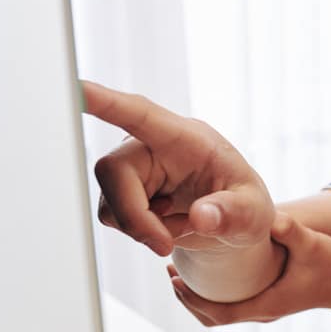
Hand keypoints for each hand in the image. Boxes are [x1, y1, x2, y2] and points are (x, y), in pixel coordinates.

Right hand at [84, 81, 273, 256]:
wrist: (229, 224)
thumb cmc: (244, 206)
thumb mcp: (254, 212)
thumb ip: (234, 213)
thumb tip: (202, 217)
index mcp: (184, 136)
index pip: (139, 113)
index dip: (106, 101)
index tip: (76, 87)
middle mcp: (149, 145)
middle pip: (112, 171)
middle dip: (135, 215)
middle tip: (165, 243)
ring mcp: (131, 167)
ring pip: (109, 203)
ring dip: (143, 228)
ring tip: (182, 225)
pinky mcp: (120, 190)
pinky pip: (113, 217)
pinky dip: (140, 232)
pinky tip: (166, 224)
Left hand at [168, 212, 330, 323]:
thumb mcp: (313, 245)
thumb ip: (292, 232)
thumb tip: (272, 217)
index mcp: (266, 304)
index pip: (218, 312)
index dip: (191, 299)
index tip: (173, 279)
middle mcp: (262, 312)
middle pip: (213, 317)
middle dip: (188, 298)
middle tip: (169, 274)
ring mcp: (266, 309)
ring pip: (222, 313)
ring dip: (199, 297)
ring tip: (181, 273)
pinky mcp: (271, 301)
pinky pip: (234, 304)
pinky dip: (215, 293)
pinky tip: (211, 272)